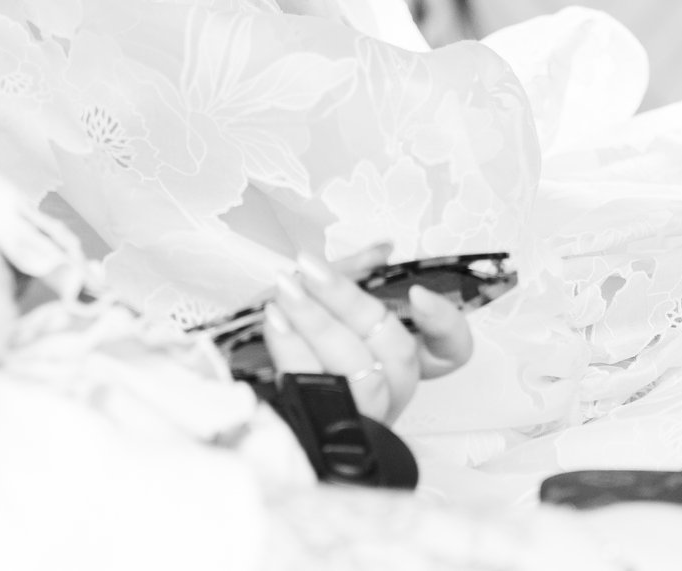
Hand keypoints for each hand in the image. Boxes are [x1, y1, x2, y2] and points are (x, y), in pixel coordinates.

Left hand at [262, 242, 475, 422]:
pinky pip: (316, 390)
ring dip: (318, 323)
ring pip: (358, 372)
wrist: (231, 381)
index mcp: (394, 359)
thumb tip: (383, 250)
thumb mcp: (315, 296)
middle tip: (310, 268)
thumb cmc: (283, 336)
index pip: (449, 351)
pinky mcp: (321, 430)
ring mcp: (356, 416)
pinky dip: (293, 349)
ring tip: (285, 289)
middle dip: (352, 302)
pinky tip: (274, 321)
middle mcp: (386, 390)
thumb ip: (352, 274)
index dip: (446, 324)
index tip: (417, 292)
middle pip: (396, 352)